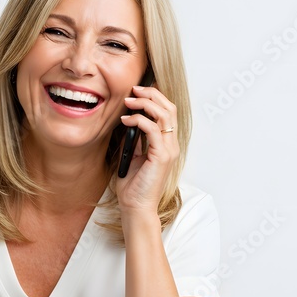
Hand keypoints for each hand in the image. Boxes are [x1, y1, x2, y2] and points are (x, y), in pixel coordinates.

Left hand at [115, 85, 178, 216]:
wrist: (135, 206)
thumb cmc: (133, 185)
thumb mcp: (131, 155)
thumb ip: (133, 138)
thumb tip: (128, 120)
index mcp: (166, 144)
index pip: (167, 112)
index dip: (154, 98)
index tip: (136, 92)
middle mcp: (171, 145)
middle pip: (169, 108)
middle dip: (151, 94)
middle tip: (134, 89)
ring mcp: (169, 150)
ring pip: (164, 115)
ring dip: (145, 103)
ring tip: (129, 101)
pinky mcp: (161, 156)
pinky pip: (153, 129)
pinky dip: (139, 120)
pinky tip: (125, 120)